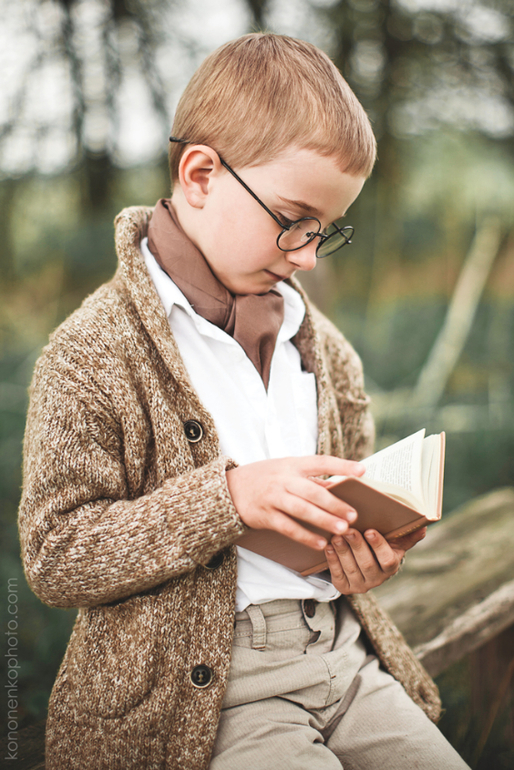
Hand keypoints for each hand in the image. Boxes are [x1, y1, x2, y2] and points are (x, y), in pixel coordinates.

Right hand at [226, 456, 364, 549]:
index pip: (321, 462)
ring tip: (342, 530)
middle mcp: (283, 479)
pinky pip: (288, 528)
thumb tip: (340, 486)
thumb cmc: (265, 478)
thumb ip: (312, 479)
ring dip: (323, 520)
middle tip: (353, 515)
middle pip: (312, 491)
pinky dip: (305, 536)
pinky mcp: (265, 516)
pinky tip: (321, 543)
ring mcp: (273, 498)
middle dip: (334, 503)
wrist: (230, 489)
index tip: (362, 471)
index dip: (342, 465)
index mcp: (292, 464)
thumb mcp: (286, 470)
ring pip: (302, 510)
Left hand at [325, 526, 426, 593]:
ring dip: (342, 551)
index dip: (379, 546)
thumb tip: (423, 525)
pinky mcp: (345, 587)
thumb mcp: (395, 540)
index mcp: (391, 566)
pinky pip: (338, 575)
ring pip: (351, 568)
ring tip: (336, 536)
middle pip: (367, 564)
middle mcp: (377, 579)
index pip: (387, 559)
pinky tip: (328, 547)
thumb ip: (408, 534)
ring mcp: (360, 585)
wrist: (364, 561)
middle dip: (357, 546)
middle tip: (348, 530)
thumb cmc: (381, 546)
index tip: (370, 531)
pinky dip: (332, 560)